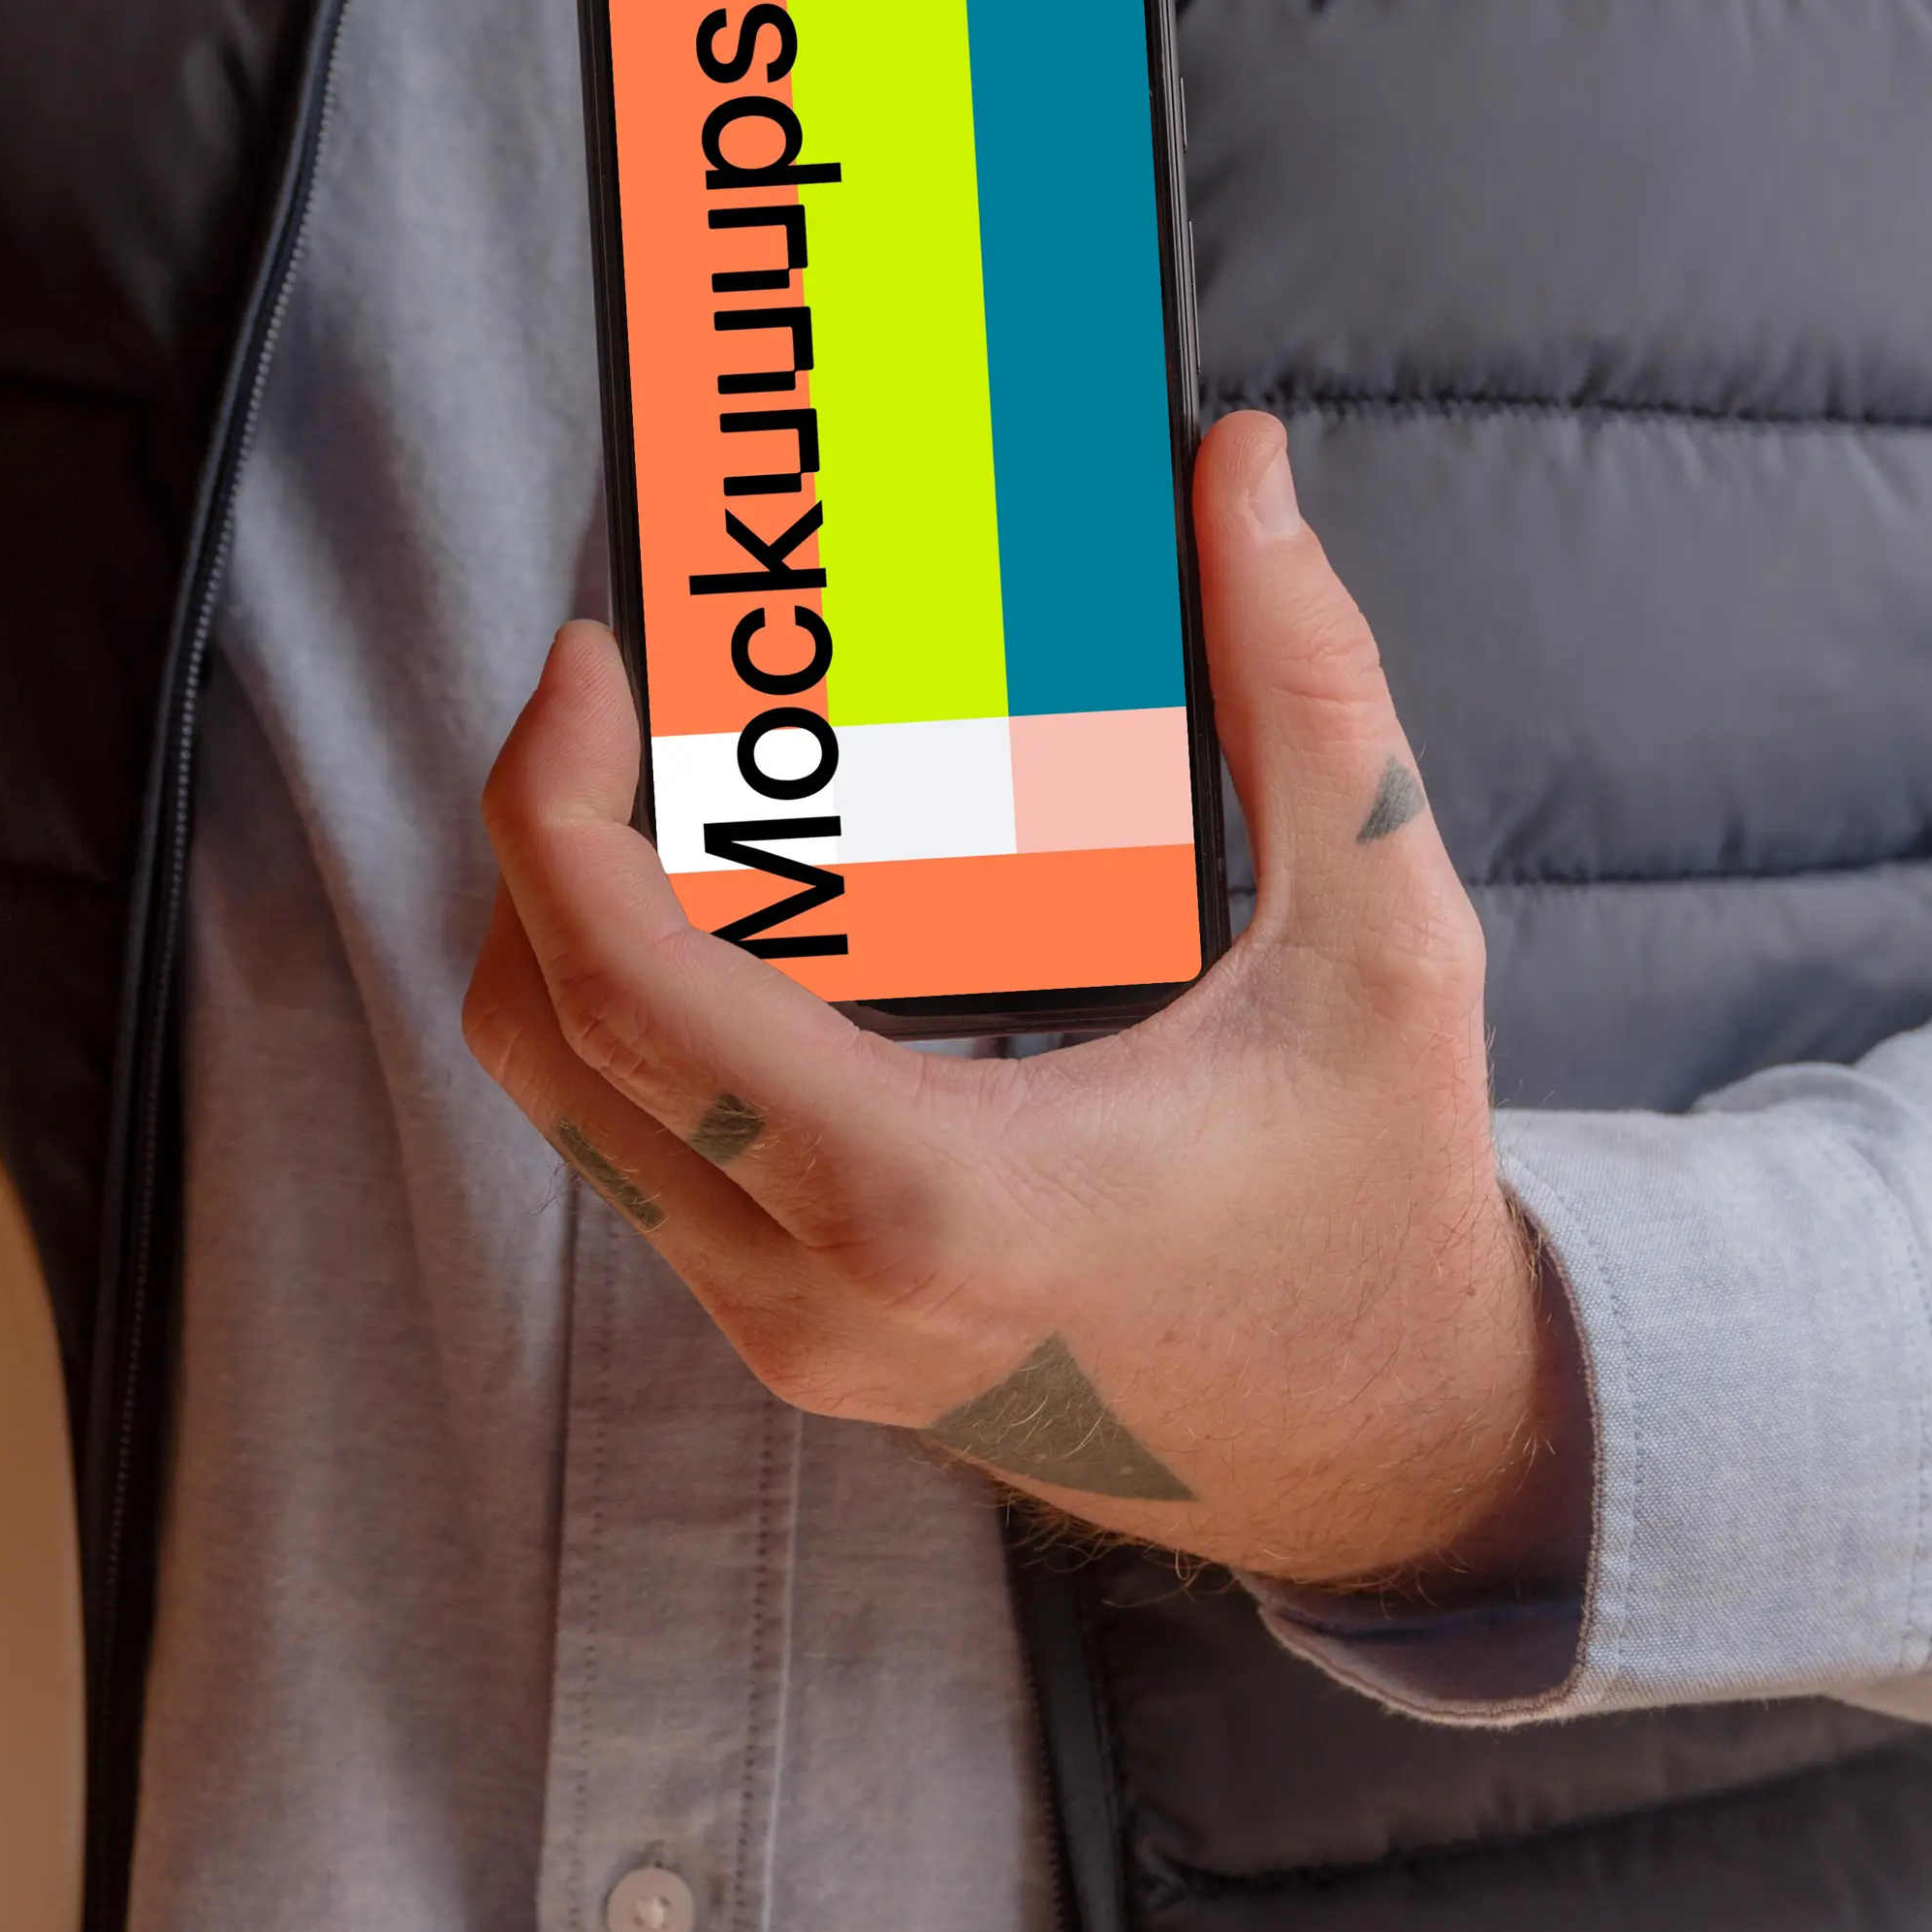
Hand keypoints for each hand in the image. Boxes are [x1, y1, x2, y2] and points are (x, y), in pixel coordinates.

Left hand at [463, 410, 1582, 1597]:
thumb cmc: (1381, 1202)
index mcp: (934, 1203)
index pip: (626, 996)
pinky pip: (645, 1154)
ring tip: (663, 772)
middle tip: (620, 686)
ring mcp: (793, 1337)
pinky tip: (732, 897)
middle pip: (548, 1040)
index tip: (590, 657)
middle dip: (542, 837)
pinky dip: (641, 1014)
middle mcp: (820, 1295)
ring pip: (574, 1108)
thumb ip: (1305, 691)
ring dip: (578, 928)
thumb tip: (1238, 471)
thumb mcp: (1384, 938)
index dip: (553, 807)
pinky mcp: (797, 1335)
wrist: (1389, 1459)